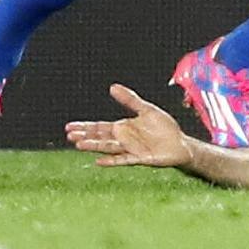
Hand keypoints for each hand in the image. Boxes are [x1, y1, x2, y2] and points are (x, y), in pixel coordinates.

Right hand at [66, 87, 193, 168]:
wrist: (180, 143)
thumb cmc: (164, 127)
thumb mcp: (146, 109)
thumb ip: (130, 99)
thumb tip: (112, 87)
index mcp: (124, 127)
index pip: (100, 127)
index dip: (85, 126)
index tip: (69, 127)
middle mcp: (124, 139)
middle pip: (100, 137)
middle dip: (85, 135)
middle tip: (69, 136)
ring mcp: (130, 149)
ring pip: (108, 147)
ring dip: (94, 146)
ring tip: (79, 145)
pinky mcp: (139, 158)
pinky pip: (123, 160)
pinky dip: (111, 160)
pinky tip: (99, 161)